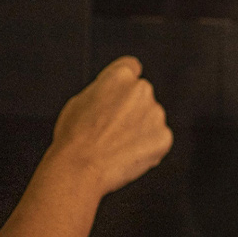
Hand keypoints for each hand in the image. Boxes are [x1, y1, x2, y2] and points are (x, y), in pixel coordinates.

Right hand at [46, 56, 172, 195]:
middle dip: (132, 109)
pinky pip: (158, 140)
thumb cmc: (74, 137)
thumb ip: (103, 90)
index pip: (132, 68)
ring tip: (117, 146)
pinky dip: (148, 148)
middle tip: (112, 129)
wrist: (79, 169)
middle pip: (141, 95)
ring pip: (151, 118)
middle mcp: (142, 89)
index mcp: (120, 76)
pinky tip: (127, 155)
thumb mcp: (80, 100)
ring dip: (140, 129)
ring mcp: (155, 113)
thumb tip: (112, 93)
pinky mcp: (164, 137)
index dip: (124, 83)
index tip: (120, 95)